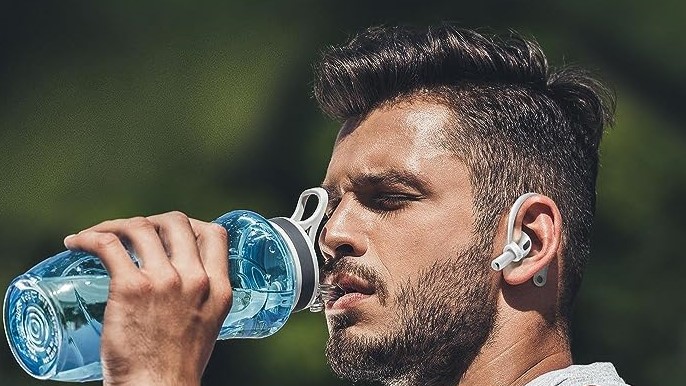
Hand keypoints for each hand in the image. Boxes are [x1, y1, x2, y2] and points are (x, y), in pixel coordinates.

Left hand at [64, 212, 232, 385]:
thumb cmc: (176, 368)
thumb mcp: (206, 325)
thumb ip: (199, 300)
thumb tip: (179, 286)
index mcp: (219, 288)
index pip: (214, 234)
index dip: (192, 225)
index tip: (171, 233)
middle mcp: (195, 278)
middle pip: (176, 222)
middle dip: (151, 221)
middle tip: (131, 235)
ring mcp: (164, 280)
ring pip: (140, 227)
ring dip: (115, 225)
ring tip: (98, 236)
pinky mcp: (131, 288)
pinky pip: (106, 245)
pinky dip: (89, 237)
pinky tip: (77, 243)